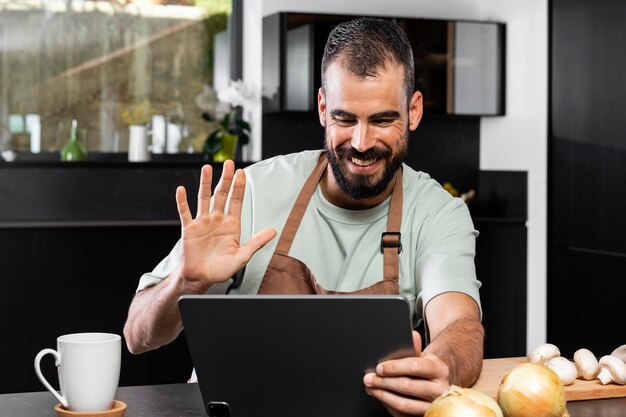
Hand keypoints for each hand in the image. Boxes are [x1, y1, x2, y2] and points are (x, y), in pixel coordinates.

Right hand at [174, 160, 275, 293]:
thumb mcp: (242, 256)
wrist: (200, 278)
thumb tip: (273, 231)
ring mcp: (202, 222)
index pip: (236, 201)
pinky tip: (182, 190)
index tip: (242, 173)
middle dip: (226, 179)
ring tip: (207, 168)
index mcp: (231, 225)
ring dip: (204, 183)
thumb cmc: (221, 270)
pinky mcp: (189, 229)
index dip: (239, 187)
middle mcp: (217, 220)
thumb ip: (256, 243)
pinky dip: (182, 201)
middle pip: (221, 195)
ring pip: (204, 198)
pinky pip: (185, 212)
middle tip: (229, 163)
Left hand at [363, 331, 448, 415]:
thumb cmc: (426, 370)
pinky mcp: (425, 416)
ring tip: (371, 388)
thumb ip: (414, 348)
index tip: (379, 367)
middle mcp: (440, 389)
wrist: (438, 386)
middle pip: (406, 386)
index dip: (394, 367)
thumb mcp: (423, 357)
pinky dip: (388, 406)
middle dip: (383, 382)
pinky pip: (403, 414)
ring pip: (404, 404)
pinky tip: (380, 397)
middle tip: (369, 378)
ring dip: (383, 395)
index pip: (414, 366)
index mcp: (439, 369)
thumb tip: (412, 335)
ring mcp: (433, 405)